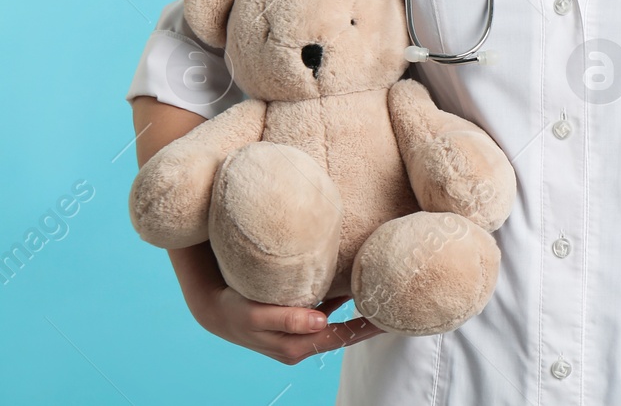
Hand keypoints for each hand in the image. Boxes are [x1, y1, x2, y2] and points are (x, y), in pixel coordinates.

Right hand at [192, 286, 387, 364]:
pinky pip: (323, 312)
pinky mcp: (295, 321)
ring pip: (335, 323)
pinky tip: (351, 286)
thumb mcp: (257, 314)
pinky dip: (338, 302)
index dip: (366, 328)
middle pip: (343, 333)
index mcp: (296, 346)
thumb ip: (288, 318)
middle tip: (394, 306)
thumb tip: (321, 321)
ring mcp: (298, 334)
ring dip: (356, 312)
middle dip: (368, 322)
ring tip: (380, 296)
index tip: (391, 318)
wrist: (214, 310)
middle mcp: (301, 343)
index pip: (341, 338)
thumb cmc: (235, 311)